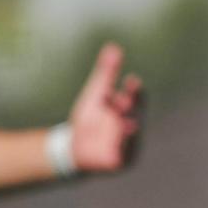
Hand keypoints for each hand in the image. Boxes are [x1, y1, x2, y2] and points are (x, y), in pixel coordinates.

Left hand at [69, 43, 143, 173]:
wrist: (73, 148)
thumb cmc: (88, 119)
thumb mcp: (96, 94)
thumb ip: (107, 73)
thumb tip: (114, 46)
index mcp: (126, 109)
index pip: (134, 97)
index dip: (134, 91)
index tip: (132, 81)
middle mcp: (131, 125)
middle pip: (133, 115)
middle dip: (129, 109)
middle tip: (123, 101)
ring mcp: (128, 144)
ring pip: (128, 135)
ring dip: (124, 129)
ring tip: (123, 123)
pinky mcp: (122, 160)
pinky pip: (122, 153)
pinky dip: (121, 148)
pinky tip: (117, 146)